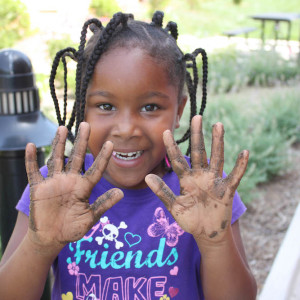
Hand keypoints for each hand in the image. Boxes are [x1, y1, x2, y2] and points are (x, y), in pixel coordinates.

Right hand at [25, 123, 122, 253]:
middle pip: (76, 157)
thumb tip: (121, 193)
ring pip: (57, 159)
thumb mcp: (90, 217)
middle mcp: (70, 181)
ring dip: (59, 144)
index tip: (111, 144)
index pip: (96, 169)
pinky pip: (33, 172)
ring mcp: (54, 183)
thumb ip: (103, 204)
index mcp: (84, 187)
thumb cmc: (72, 228)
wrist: (52, 238)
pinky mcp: (38, 188)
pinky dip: (31, 160)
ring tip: (63, 128)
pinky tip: (31, 146)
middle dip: (81, 142)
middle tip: (86, 124)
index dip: (103, 157)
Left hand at [145, 115, 247, 245]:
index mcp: (186, 179)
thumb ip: (162, 192)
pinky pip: (234, 177)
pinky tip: (244, 153)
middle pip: (199, 152)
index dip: (172, 147)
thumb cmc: (190, 219)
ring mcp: (214, 182)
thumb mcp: (174, 206)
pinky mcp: (226, 191)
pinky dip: (240, 166)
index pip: (177, 160)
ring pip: (216, 158)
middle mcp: (200, 176)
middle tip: (196, 117)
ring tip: (218, 125)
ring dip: (218, 142)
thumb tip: (147, 176)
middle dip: (197, 135)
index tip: (166, 132)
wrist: (205, 233)